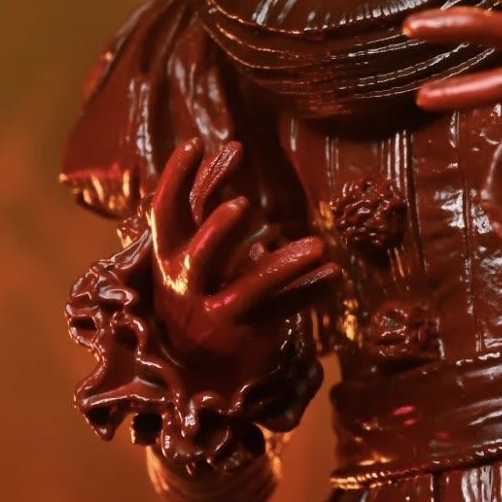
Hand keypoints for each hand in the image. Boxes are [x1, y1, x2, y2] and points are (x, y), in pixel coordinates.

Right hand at [146, 138, 337, 368]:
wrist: (193, 359)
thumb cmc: (195, 282)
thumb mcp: (191, 241)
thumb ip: (210, 195)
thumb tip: (232, 144)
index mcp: (167, 257)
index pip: (164, 214)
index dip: (174, 178)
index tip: (195, 142)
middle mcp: (186, 286)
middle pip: (200, 257)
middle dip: (218, 231)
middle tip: (244, 204)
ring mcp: (215, 314)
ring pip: (250, 291)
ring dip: (284, 267)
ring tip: (319, 245)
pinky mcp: (246, 334)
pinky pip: (283, 309)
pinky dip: (310, 290)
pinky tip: (336, 273)